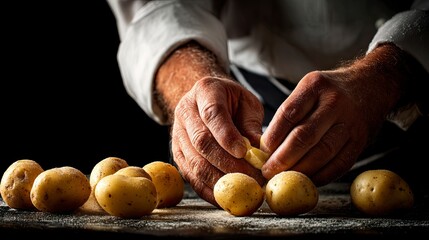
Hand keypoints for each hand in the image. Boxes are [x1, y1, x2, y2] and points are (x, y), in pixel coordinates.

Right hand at [171, 77, 265, 205]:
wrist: (205, 100)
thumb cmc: (232, 102)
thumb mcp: (247, 104)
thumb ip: (252, 125)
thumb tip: (261, 154)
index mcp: (205, 91)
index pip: (213, 114)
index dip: (227, 135)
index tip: (244, 152)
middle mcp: (185, 112)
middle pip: (202, 142)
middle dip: (228, 163)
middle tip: (253, 177)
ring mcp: (177, 135)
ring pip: (194, 163)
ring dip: (220, 180)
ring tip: (245, 189)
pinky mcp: (177, 156)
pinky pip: (191, 177)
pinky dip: (210, 191)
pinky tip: (228, 197)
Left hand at [261, 43, 408, 185]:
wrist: (372, 86)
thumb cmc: (330, 92)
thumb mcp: (309, 89)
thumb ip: (290, 113)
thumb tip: (266, 146)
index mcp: (315, 85)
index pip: (288, 114)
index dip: (272, 137)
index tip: (260, 153)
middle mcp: (334, 102)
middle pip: (304, 136)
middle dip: (282, 158)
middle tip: (267, 171)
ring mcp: (350, 122)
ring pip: (322, 152)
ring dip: (300, 170)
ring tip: (284, 179)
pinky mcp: (361, 141)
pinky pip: (339, 164)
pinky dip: (321, 176)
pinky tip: (306, 180)